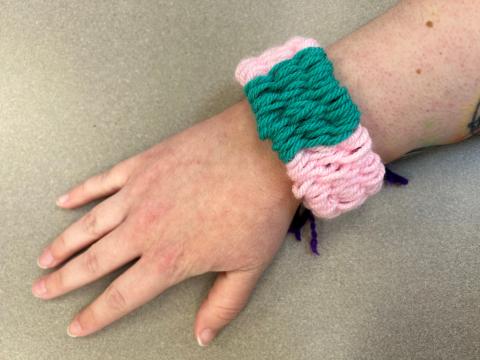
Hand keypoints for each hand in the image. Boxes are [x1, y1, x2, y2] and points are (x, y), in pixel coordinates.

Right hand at [32, 100, 299, 345]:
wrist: (266, 151)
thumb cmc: (260, 208)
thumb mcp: (249, 267)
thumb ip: (222, 305)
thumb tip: (202, 336)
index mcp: (169, 259)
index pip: (122, 296)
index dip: (96, 314)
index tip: (76, 325)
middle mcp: (144, 229)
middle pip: (94, 261)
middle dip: (65, 280)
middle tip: (42, 289)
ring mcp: (140, 193)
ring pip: (90, 225)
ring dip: (64, 243)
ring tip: (45, 257)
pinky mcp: (143, 164)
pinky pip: (102, 181)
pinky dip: (81, 193)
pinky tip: (65, 201)